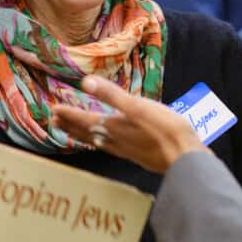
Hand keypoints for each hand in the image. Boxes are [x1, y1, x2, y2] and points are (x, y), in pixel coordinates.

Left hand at [51, 75, 205, 174]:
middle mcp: (116, 140)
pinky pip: (110, 147)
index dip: (70, 114)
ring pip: (98, 141)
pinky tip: (106, 142)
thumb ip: (112, 95)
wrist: (186, 159)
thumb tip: (86, 82)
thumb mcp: (139, 107)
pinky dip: (100, 142)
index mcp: (115, 127)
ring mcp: (127, 150)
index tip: (54, 110)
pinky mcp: (137, 155)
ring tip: (71, 131)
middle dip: (71, 125)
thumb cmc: (166, 130)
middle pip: (88, 132)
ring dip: (82, 135)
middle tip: (54, 121)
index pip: (86, 119)